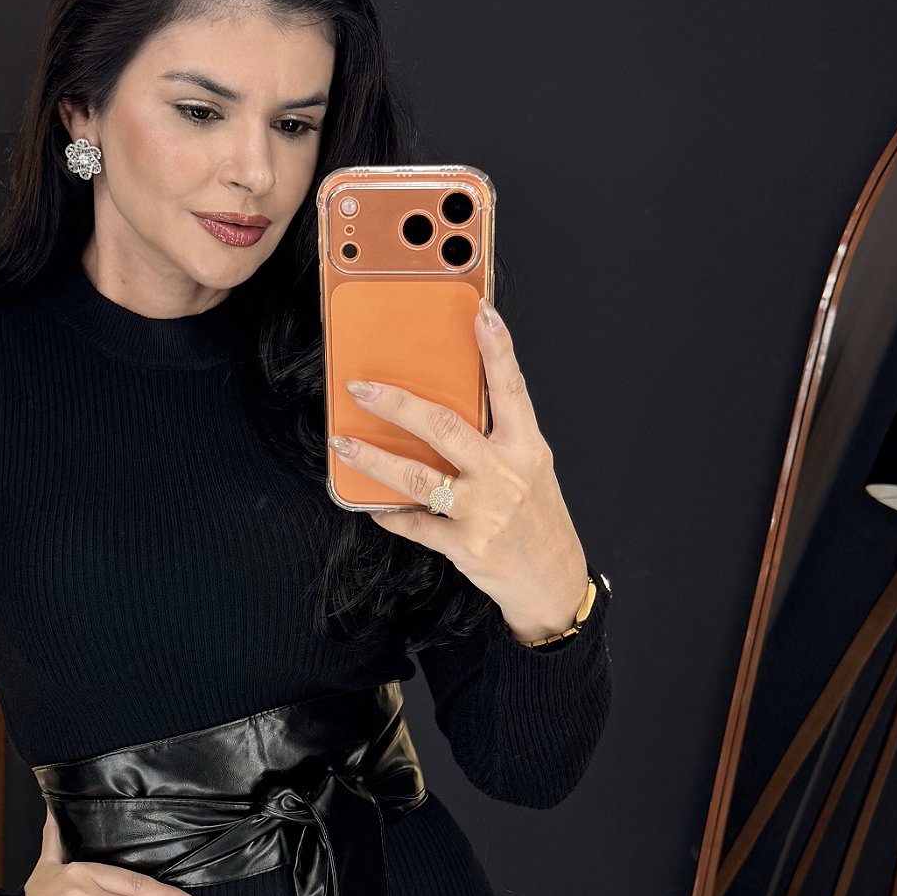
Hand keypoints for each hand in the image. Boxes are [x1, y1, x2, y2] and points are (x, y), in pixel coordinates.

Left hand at [329, 299, 591, 641]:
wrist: (553, 581)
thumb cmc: (538, 518)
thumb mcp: (531, 468)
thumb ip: (498, 438)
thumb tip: (448, 405)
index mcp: (525, 447)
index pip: (512, 389)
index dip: (498, 350)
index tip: (481, 314)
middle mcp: (505, 475)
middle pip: (445, 427)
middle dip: (397, 404)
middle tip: (361, 388)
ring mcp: (483, 512)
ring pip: (418, 477)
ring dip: (374, 459)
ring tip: (344, 445)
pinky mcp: (465, 545)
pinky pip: (415, 524)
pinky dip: (390, 512)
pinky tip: (372, 504)